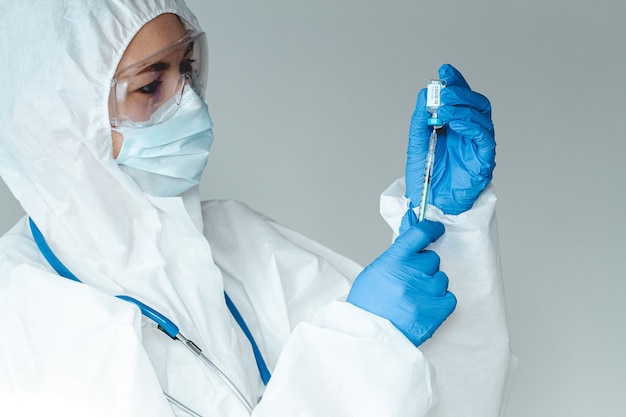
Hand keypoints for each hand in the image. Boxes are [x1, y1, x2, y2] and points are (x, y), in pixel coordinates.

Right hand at [347, 216, 455, 346]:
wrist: (368, 335)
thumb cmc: (369, 303)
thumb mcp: (376, 271)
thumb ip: (397, 254)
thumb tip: (414, 233)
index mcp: (393, 260)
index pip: (419, 234)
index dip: (431, 229)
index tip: (436, 229)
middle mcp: (409, 273)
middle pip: (432, 259)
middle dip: (424, 268)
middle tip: (409, 282)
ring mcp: (423, 292)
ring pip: (441, 279)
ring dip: (432, 286)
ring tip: (414, 298)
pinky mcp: (435, 311)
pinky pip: (450, 298)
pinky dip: (441, 302)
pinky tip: (425, 307)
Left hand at [406, 64, 495, 214]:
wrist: (428, 204)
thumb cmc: (426, 176)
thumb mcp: (417, 143)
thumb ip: (421, 119)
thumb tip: (424, 94)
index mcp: (455, 127)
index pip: (460, 98)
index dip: (456, 82)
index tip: (444, 70)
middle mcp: (469, 133)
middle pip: (476, 104)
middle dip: (460, 92)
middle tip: (444, 91)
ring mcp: (478, 146)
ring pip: (482, 117)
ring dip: (462, 108)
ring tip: (443, 109)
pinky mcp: (483, 160)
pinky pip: (484, 138)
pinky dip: (471, 125)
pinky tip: (456, 122)